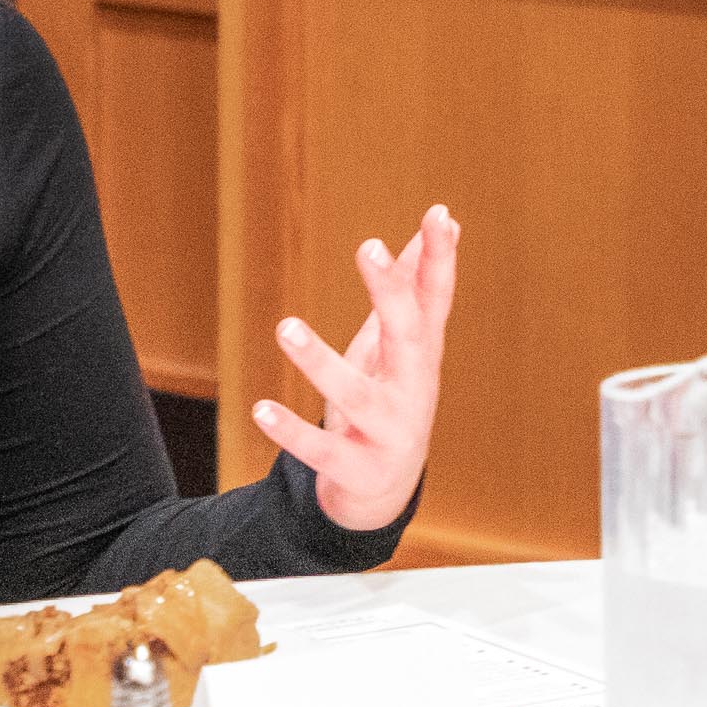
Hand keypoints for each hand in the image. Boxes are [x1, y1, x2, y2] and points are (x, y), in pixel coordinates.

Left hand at [258, 206, 457, 532]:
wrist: (384, 492)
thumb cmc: (391, 400)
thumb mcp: (405, 345)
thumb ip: (418, 286)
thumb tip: (445, 223)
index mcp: (422, 356)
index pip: (436, 300)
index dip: (441, 259)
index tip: (440, 214)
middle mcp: (414, 390)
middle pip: (408, 338)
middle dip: (390, 294)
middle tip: (369, 247)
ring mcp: (389, 432)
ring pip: (357, 396)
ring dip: (321, 362)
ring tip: (286, 327)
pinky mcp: (357, 468)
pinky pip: (322, 450)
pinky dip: (292, 432)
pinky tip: (261, 409)